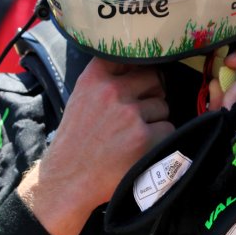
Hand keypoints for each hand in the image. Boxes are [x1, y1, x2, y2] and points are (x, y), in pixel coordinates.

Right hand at [18, 58, 173, 234]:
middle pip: (154, 78)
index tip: (140, 76)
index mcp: (94, 78)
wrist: (68, 179)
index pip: (128, 55)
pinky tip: (142, 148)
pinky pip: (167, 128)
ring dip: (155, 119)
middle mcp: (112, 91)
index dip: (139, 66)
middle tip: (140, 113)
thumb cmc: (76, 141)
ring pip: (162, 105)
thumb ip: (106, 79)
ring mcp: (129, 114)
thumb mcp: (81, 99)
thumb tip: (141, 64)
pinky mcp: (144, 137)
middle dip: (152, 94)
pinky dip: (160, 140)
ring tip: (134, 135)